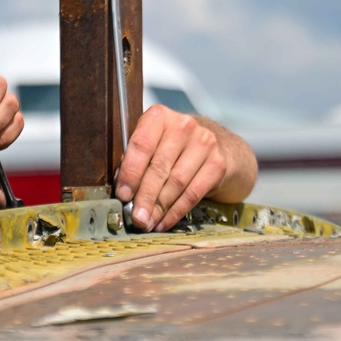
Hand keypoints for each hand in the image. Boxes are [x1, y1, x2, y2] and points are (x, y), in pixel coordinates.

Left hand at [114, 105, 228, 231]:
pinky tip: (164, 222)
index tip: (122, 195)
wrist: (215, 145)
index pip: (141, 145)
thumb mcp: (151, 144)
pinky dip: (176, 211)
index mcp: (159, 117)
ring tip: (147, 223)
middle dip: (145, 197)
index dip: (130, 173)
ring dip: (159, 208)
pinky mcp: (217, 163)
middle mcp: (183, 126)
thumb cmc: (171, 147)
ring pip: (176, 183)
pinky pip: (193, 193)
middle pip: (159, 167)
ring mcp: (204, 143)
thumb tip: (122, 191)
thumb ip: (135, 161)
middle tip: (136, 217)